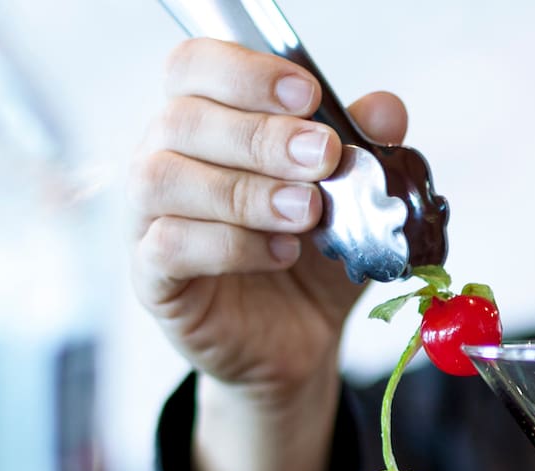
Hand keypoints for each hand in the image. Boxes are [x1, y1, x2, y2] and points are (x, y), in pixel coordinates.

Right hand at [130, 38, 406, 399]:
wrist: (299, 340)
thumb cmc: (311, 259)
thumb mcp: (353, 204)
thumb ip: (365, 152)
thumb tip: (385, 109)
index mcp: (206, 123)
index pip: (194, 67)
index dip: (245, 71)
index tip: (308, 94)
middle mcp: (164, 159)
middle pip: (182, 118)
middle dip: (261, 135)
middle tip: (324, 156)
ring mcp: (148, 219)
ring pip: (163, 178)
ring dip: (244, 190)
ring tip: (306, 212)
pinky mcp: (153, 278)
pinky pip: (169, 246)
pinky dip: (230, 245)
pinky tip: (281, 253)